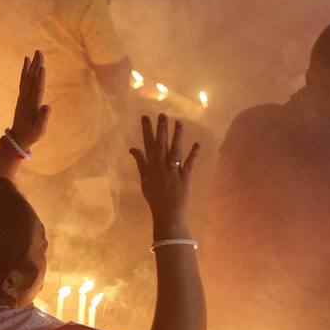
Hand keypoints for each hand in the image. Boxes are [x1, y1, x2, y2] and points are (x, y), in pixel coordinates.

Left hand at [8, 51, 50, 150]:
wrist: (18, 137)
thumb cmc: (32, 134)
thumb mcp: (40, 129)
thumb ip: (43, 118)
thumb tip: (47, 107)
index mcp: (32, 105)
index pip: (37, 89)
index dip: (40, 77)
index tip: (42, 66)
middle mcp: (26, 98)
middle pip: (32, 78)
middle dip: (36, 65)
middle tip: (39, 51)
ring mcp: (23, 96)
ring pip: (27, 77)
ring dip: (31, 65)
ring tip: (33, 53)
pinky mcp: (22, 96)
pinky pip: (24, 80)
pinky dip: (25, 70)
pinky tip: (27, 63)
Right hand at [130, 115, 200, 229]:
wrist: (166, 214)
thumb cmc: (155, 198)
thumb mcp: (144, 180)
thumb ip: (140, 163)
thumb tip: (132, 148)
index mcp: (151, 167)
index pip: (148, 145)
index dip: (147, 131)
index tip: (145, 117)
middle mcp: (161, 167)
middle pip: (161, 145)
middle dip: (161, 129)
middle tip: (162, 114)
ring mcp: (173, 172)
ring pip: (174, 151)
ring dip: (177, 137)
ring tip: (179, 123)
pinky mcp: (185, 178)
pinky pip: (189, 164)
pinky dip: (193, 154)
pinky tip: (197, 144)